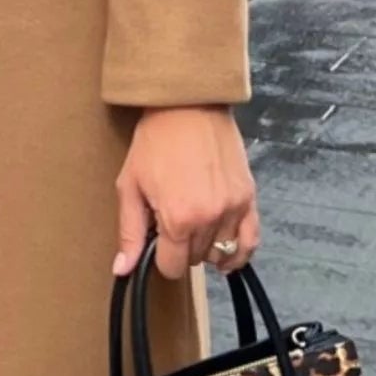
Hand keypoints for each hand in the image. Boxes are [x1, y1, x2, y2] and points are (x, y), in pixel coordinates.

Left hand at [114, 106, 259, 279]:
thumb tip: (124, 269)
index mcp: (178, 219)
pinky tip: (226, 254)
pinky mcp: (249, 197)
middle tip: (172, 222)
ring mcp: (233, 209)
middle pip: (196, 260)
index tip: (157, 244)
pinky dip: (239, 252)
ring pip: (221, 252)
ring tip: (194, 225)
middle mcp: (209, 219)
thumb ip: (130, 232)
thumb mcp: (130, 187)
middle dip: (181, 248)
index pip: (172, 267)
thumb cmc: (156, 141)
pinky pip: (251, 241)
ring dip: (206, 246)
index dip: (161, 259)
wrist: (188, 106)